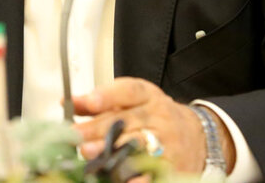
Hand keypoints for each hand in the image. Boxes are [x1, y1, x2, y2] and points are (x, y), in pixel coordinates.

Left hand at [72, 77, 229, 173]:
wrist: (196, 136)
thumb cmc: (155, 117)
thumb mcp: (131, 102)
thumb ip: (100, 102)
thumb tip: (68, 102)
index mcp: (147, 96)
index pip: (129, 90)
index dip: (108, 95)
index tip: (89, 102)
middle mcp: (158, 116)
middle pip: (127, 120)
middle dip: (99, 128)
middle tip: (76, 135)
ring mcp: (167, 141)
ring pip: (137, 145)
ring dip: (112, 150)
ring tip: (90, 153)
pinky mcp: (171, 165)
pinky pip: (152, 171)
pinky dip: (136, 176)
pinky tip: (122, 179)